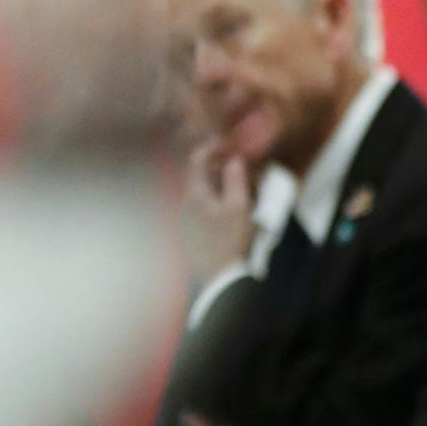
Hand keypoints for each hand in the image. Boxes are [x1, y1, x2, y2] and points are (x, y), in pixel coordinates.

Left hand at [178, 143, 253, 282]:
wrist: (221, 279)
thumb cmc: (231, 240)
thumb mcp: (239, 207)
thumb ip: (235, 179)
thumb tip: (232, 160)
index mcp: (194, 194)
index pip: (197, 159)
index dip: (212, 148)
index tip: (229, 146)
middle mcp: (185, 204)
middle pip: (200, 176)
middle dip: (219, 168)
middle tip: (241, 170)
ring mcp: (186, 220)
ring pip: (202, 193)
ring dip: (219, 187)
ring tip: (241, 193)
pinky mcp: (191, 234)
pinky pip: (202, 209)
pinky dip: (216, 202)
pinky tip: (232, 213)